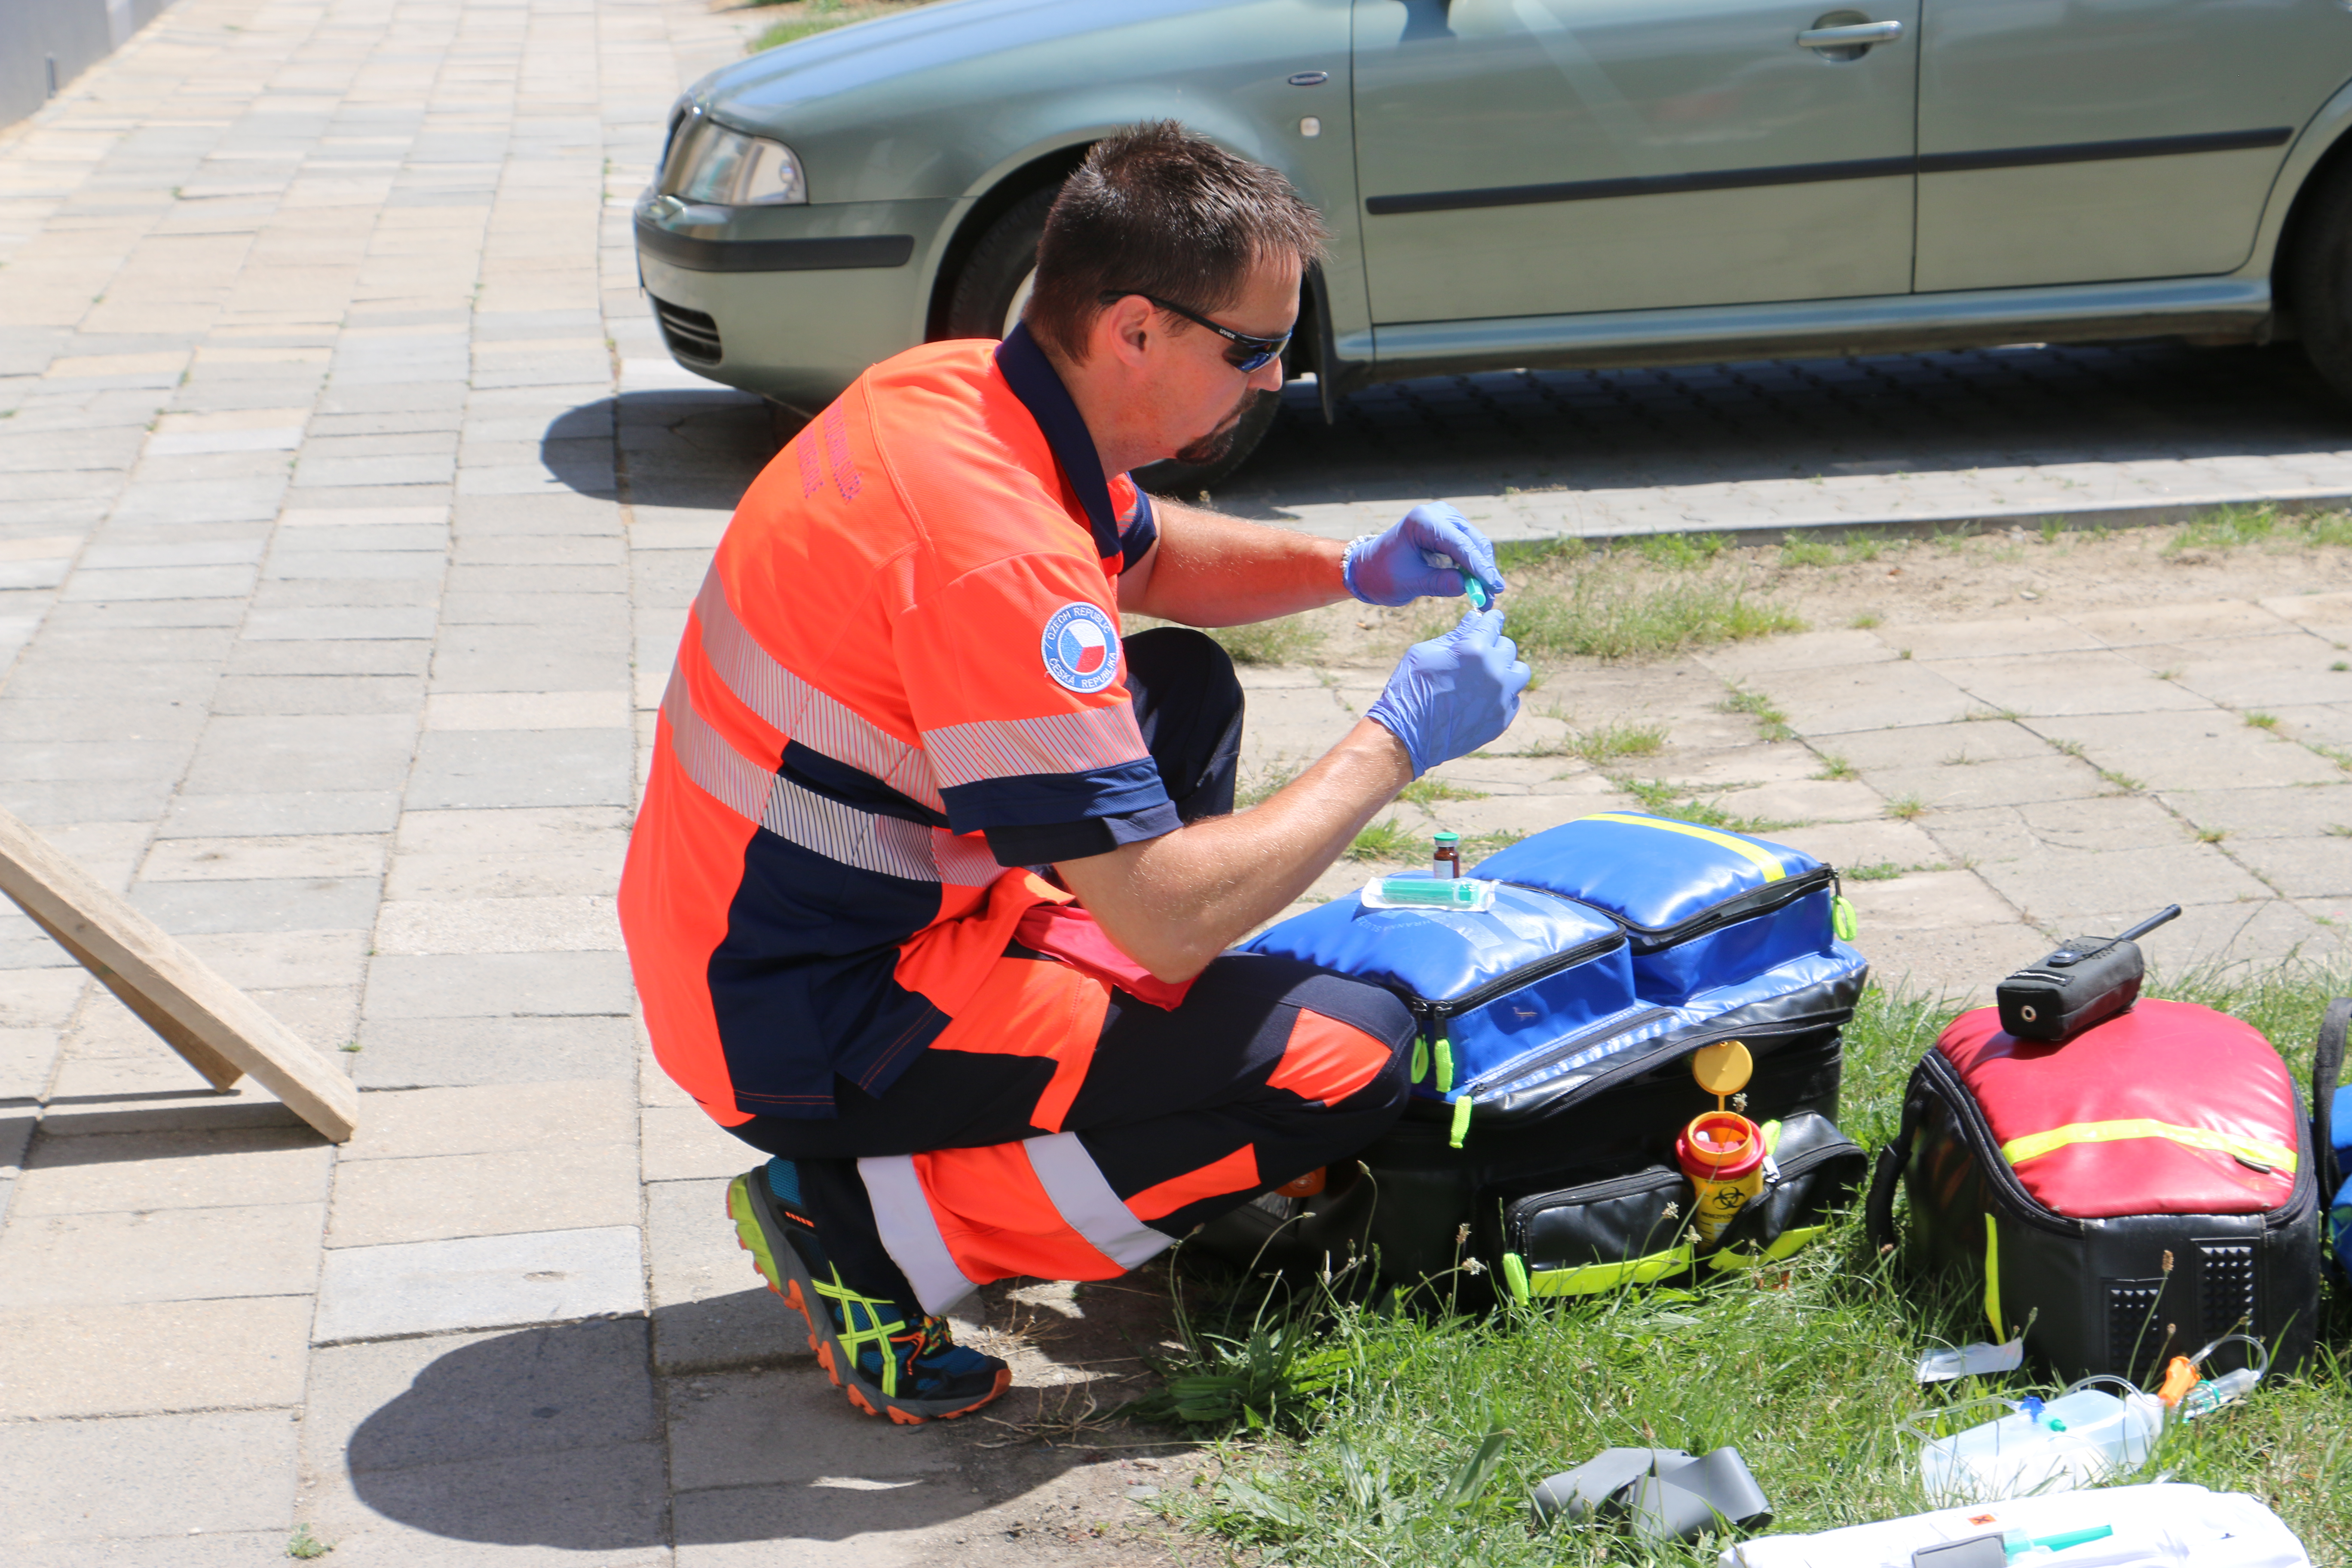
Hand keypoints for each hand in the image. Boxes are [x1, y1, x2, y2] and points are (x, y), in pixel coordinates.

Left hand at [1343, 503, 1507, 607]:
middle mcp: (1437, 514)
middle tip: (1492, 597)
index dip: (1480, 567)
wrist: (1368, 567)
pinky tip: (1478, 586)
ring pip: (1475, 545)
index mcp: (1422, 521)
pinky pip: (1469, 547)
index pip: (1459, 544)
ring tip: (1486, 598)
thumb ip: (1438, 584)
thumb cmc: (1382, 575)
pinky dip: (1474, 567)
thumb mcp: (1408, 584)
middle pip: (1473, 541)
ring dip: (1482, 570)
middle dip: (1484, 570)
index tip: (1495, 587)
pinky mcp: (1450, 529)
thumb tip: (1468, 587)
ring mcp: (1445, 518)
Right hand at [1365, 607, 1531, 775]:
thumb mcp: (1424, 653)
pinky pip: (1513, 699)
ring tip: (1486, 676)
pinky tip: (1480, 700)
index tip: (1487, 621)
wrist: (1406, 738)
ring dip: (1505, 669)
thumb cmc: (1410, 690)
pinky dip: (1501, 695)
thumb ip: (1455, 635)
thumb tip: (1474, 619)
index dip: (1489, 620)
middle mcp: (1494, 672)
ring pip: (1519, 672)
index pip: (1493, 623)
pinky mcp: (1502, 720)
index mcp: (1474, 649)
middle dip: (1493, 646)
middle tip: (1475, 655)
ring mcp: (1501, 698)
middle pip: (1508, 646)